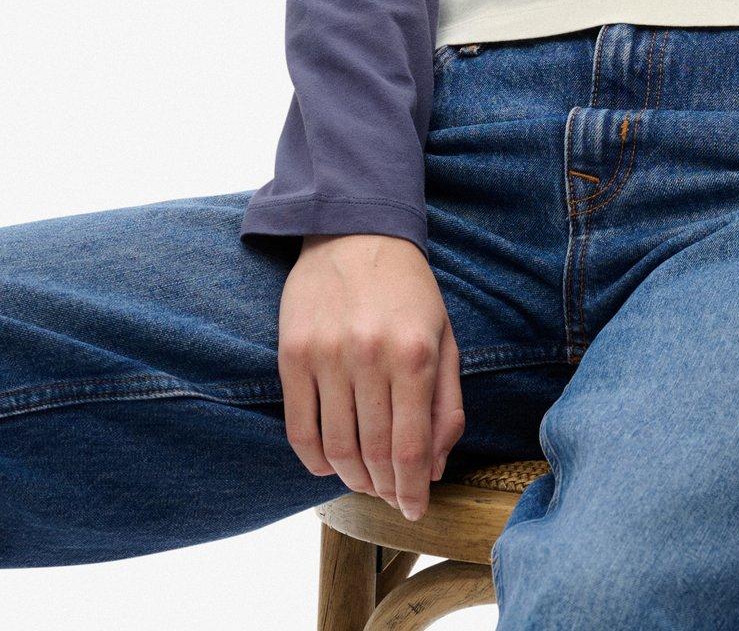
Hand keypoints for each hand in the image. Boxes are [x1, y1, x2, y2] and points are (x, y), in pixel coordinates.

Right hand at [278, 233, 465, 520]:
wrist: (353, 230)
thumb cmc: (407, 289)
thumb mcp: (444, 335)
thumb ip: (445, 402)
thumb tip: (433, 467)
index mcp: (415, 353)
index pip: (410, 447)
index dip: (411, 490)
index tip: (414, 510)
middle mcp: (369, 356)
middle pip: (374, 453)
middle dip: (385, 487)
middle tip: (391, 496)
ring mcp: (326, 356)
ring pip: (336, 447)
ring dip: (352, 477)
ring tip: (365, 481)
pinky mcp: (292, 355)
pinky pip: (299, 429)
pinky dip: (315, 460)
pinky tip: (330, 463)